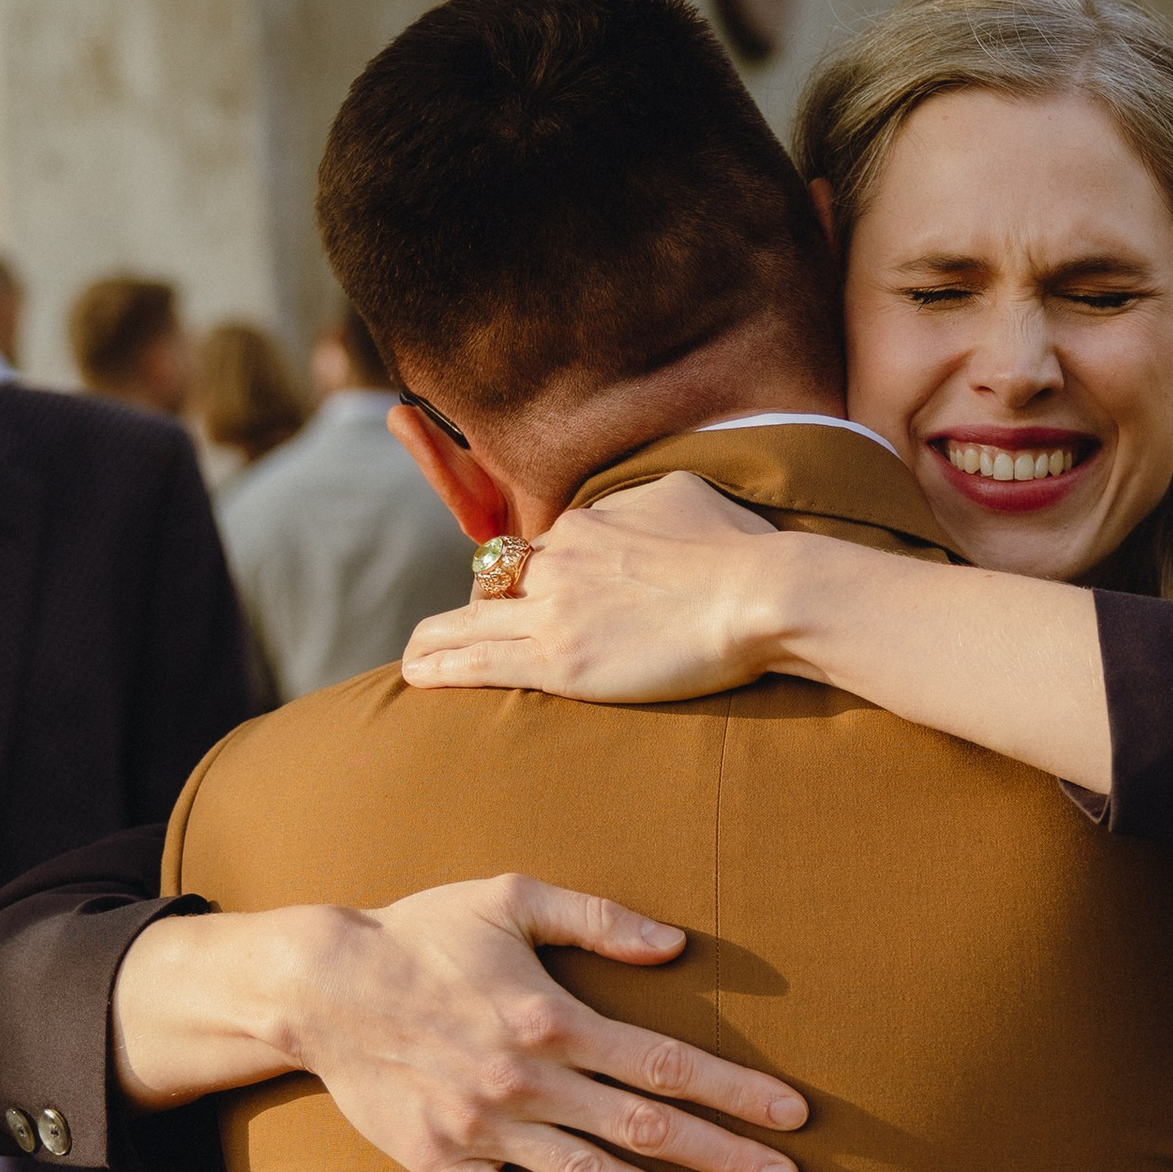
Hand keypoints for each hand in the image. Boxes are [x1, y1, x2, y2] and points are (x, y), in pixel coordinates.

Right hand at [115, 876, 807, 1171]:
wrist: (320, 986)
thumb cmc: (424, 932)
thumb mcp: (510, 897)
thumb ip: (598, 917)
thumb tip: (677, 945)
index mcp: (553, 1019)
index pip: (666, 1063)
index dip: (735, 1090)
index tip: (793, 1114)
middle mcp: (527, 1082)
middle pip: (646, 1128)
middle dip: (724, 1157)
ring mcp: (487, 1129)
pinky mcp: (446, 1163)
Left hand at [403, 473, 785, 705]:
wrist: (760, 592)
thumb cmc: (739, 547)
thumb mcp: (682, 494)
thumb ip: (642, 503)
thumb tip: (633, 509)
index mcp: (584, 524)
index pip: (535, 553)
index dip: (524, 579)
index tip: (523, 599)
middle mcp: (557, 560)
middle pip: (493, 584)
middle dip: (473, 609)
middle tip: (453, 633)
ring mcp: (555, 610)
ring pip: (470, 621)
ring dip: (434, 639)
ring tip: (411, 658)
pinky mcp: (561, 660)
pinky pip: (480, 663)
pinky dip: (442, 669)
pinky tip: (415, 677)